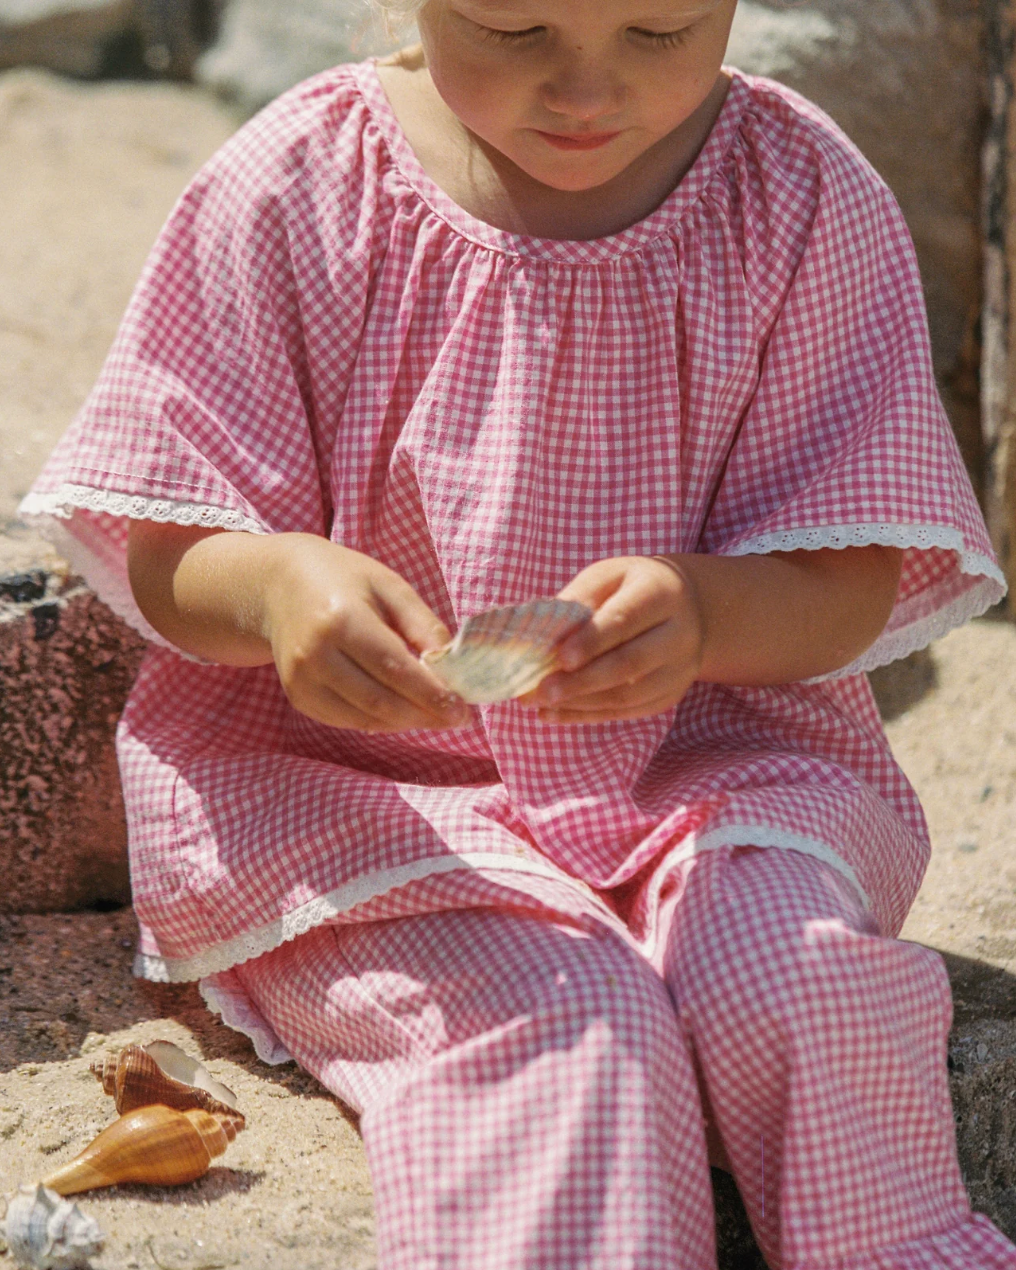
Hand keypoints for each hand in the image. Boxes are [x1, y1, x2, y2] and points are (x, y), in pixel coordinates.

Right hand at [262, 536, 470, 732]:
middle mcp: (315, 654)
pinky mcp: (298, 696)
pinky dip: (380, 722)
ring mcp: (301, 679)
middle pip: (380, 701)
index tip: (463, 708)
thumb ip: (422, 625)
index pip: (395, 669)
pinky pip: (347, 721)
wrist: (279, 585)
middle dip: (425, 714)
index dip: (432, 694)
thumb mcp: (389, 586)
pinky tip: (401, 711)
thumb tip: (452, 665)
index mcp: (341, 619)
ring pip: (365, 718)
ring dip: (406, 722)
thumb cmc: (343, 580)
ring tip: (433, 714)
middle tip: (456, 717)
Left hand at [521, 555, 704, 723]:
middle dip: (581, 681)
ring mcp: (680, 670)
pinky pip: (627, 711)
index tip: (560, 658)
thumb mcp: (608, 577)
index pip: (626, 619)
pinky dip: (588, 715)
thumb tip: (543, 635)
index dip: (592, 641)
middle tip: (541, 691)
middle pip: (630, 664)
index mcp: (663, 594)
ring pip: (629, 696)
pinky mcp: (670, 695)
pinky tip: (556, 713)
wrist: (688, 609)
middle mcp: (681, 634)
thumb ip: (579, 599)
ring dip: (580, 703)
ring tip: (541, 703)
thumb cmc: (633, 587)